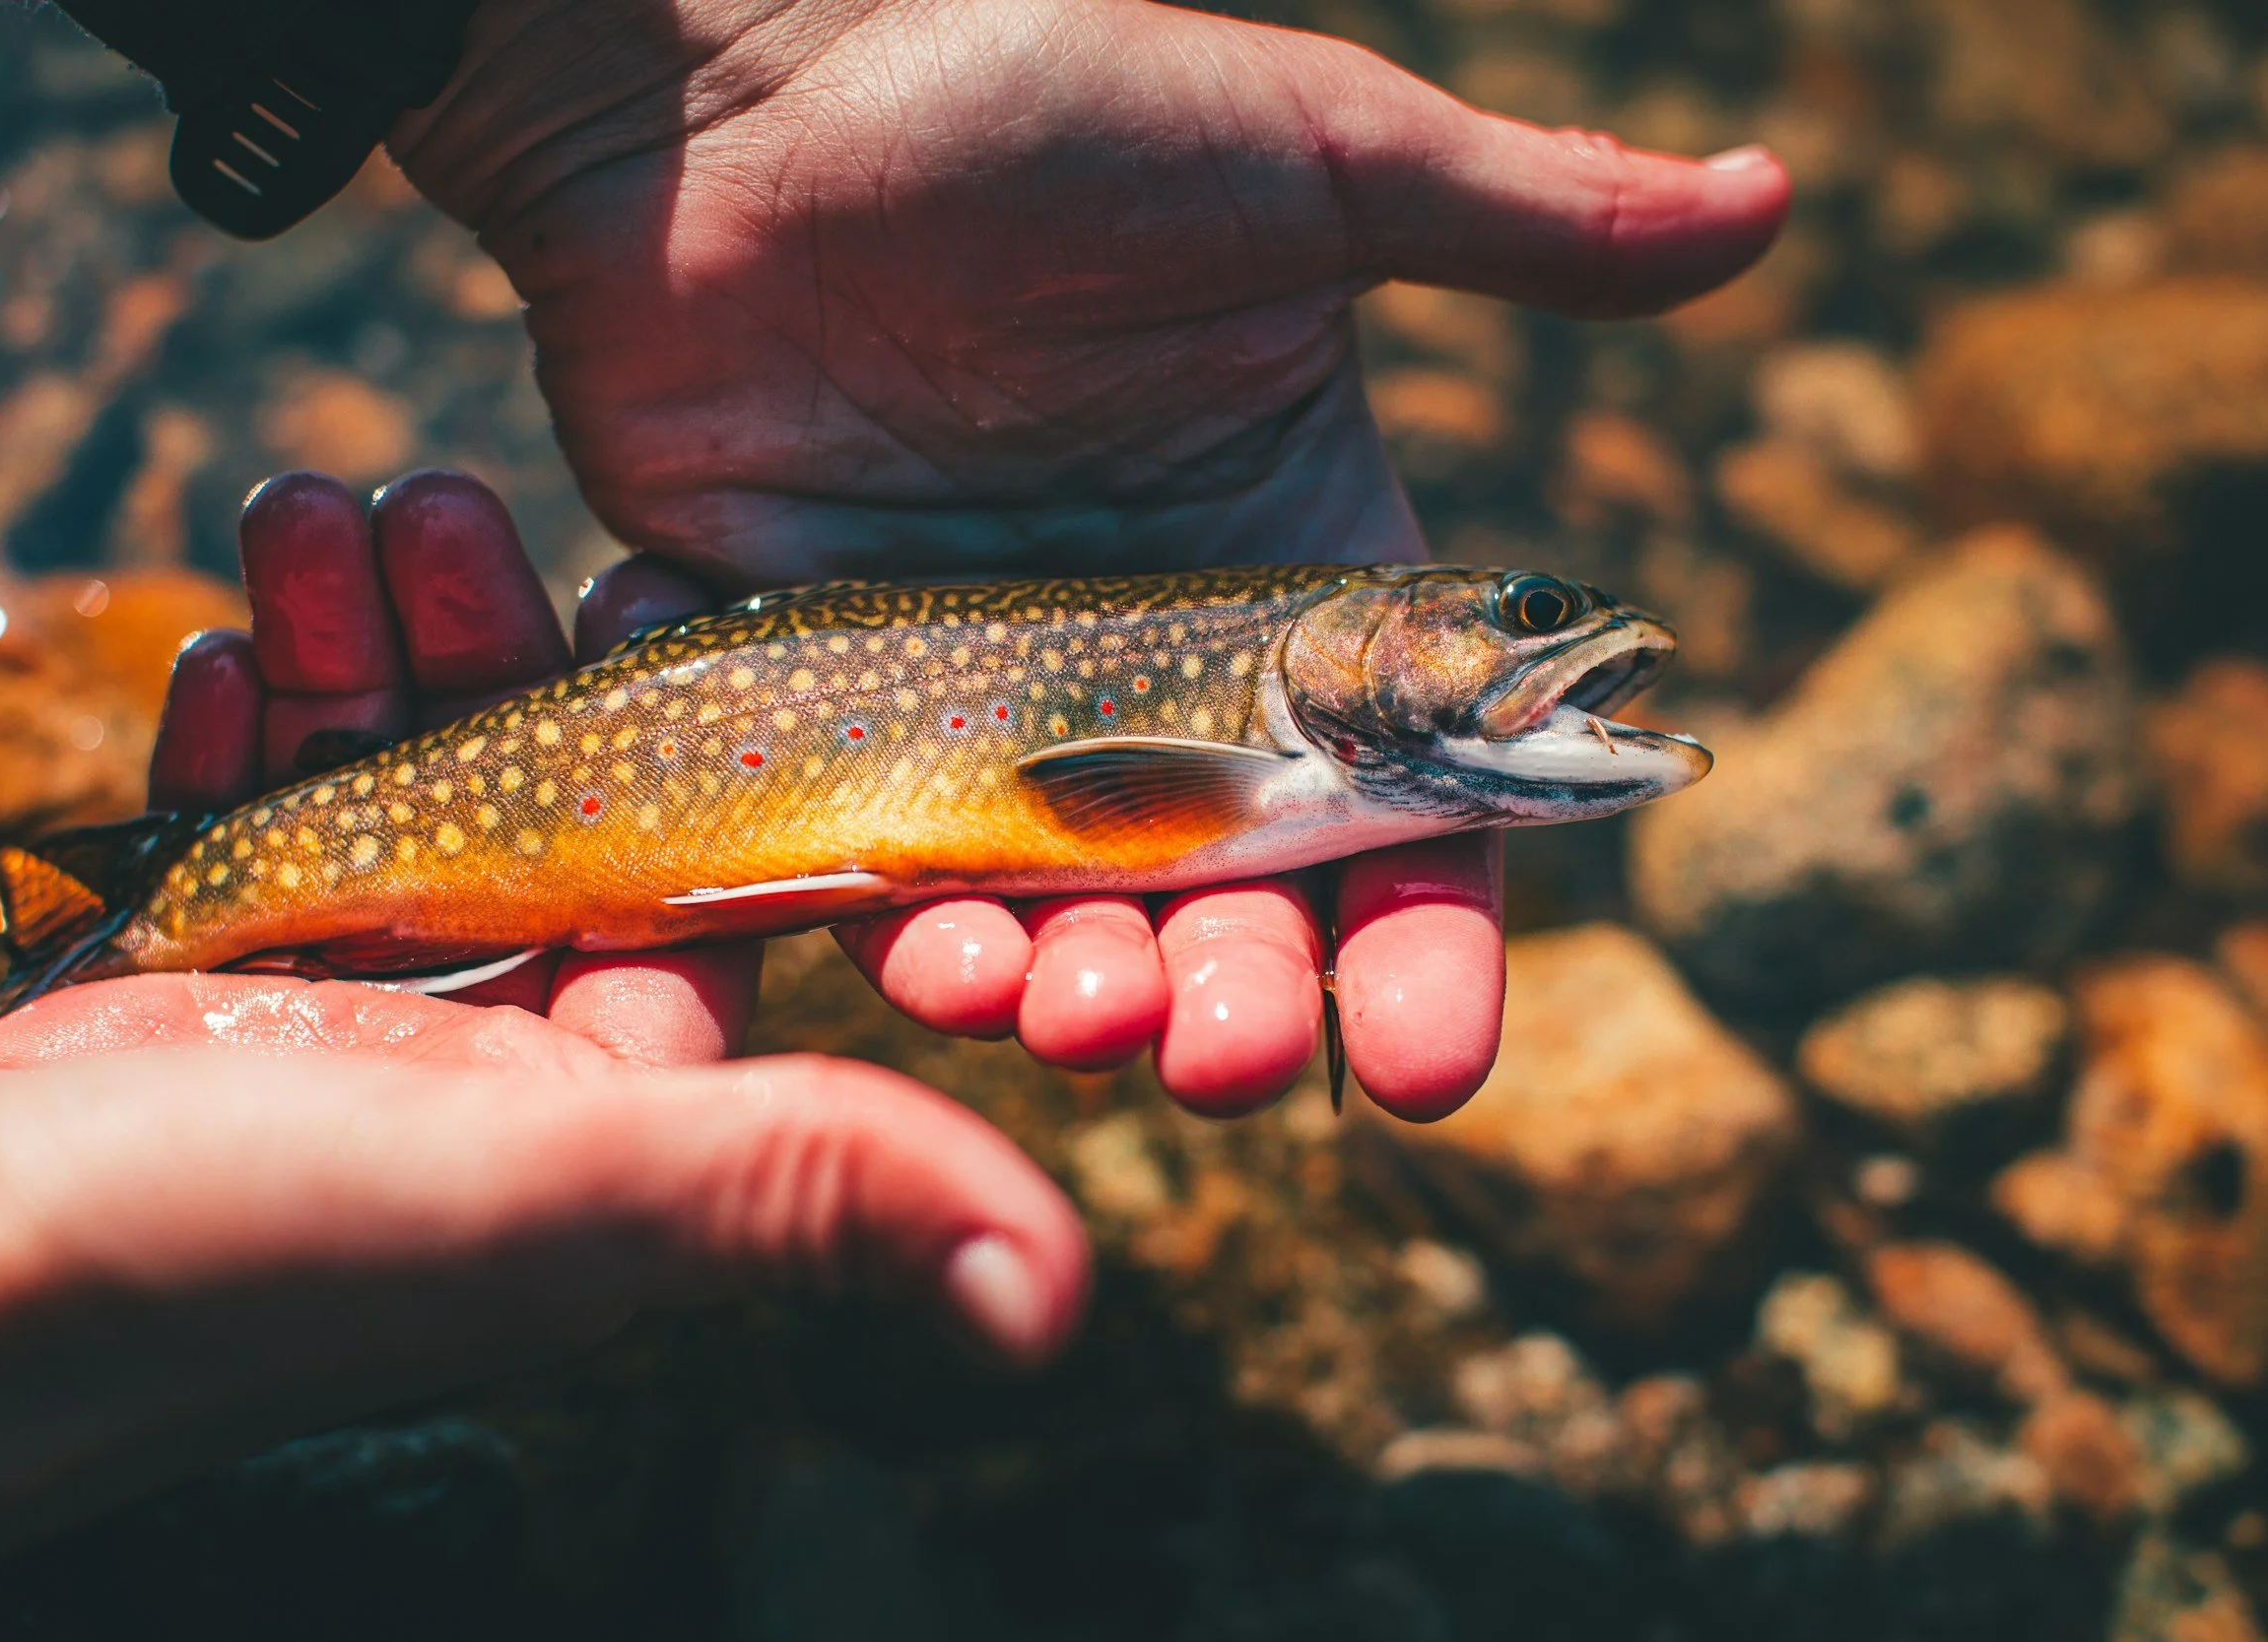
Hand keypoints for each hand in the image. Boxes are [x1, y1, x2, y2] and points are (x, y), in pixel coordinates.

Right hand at [0, 473, 1084, 1619]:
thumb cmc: (253, 1247)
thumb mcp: (564, 1192)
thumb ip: (804, 1183)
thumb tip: (1058, 1296)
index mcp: (629, 1080)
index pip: (713, 863)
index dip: (698, 715)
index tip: (645, 577)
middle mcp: (514, 1046)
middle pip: (543, 788)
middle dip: (497, 640)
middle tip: (450, 499)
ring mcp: (365, 1014)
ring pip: (398, 777)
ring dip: (367, 644)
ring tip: (323, 510)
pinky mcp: (221, 987)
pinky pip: (264, 817)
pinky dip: (254, 721)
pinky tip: (242, 633)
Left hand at [388, 0, 1787, 1116]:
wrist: (743, 84)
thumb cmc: (1032, 97)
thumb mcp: (1304, 151)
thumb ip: (1522, 218)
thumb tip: (1769, 195)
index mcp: (1297, 578)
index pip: (1405, 807)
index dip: (1430, 944)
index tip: (1433, 1065)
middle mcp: (1154, 672)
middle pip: (1234, 907)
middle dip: (1246, 1006)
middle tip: (1229, 1057)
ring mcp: (981, 701)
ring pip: (1057, 915)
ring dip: (1081, 995)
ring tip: (1073, 1013)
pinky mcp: (821, 706)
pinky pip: (867, 865)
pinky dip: (901, 930)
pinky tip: (924, 951)